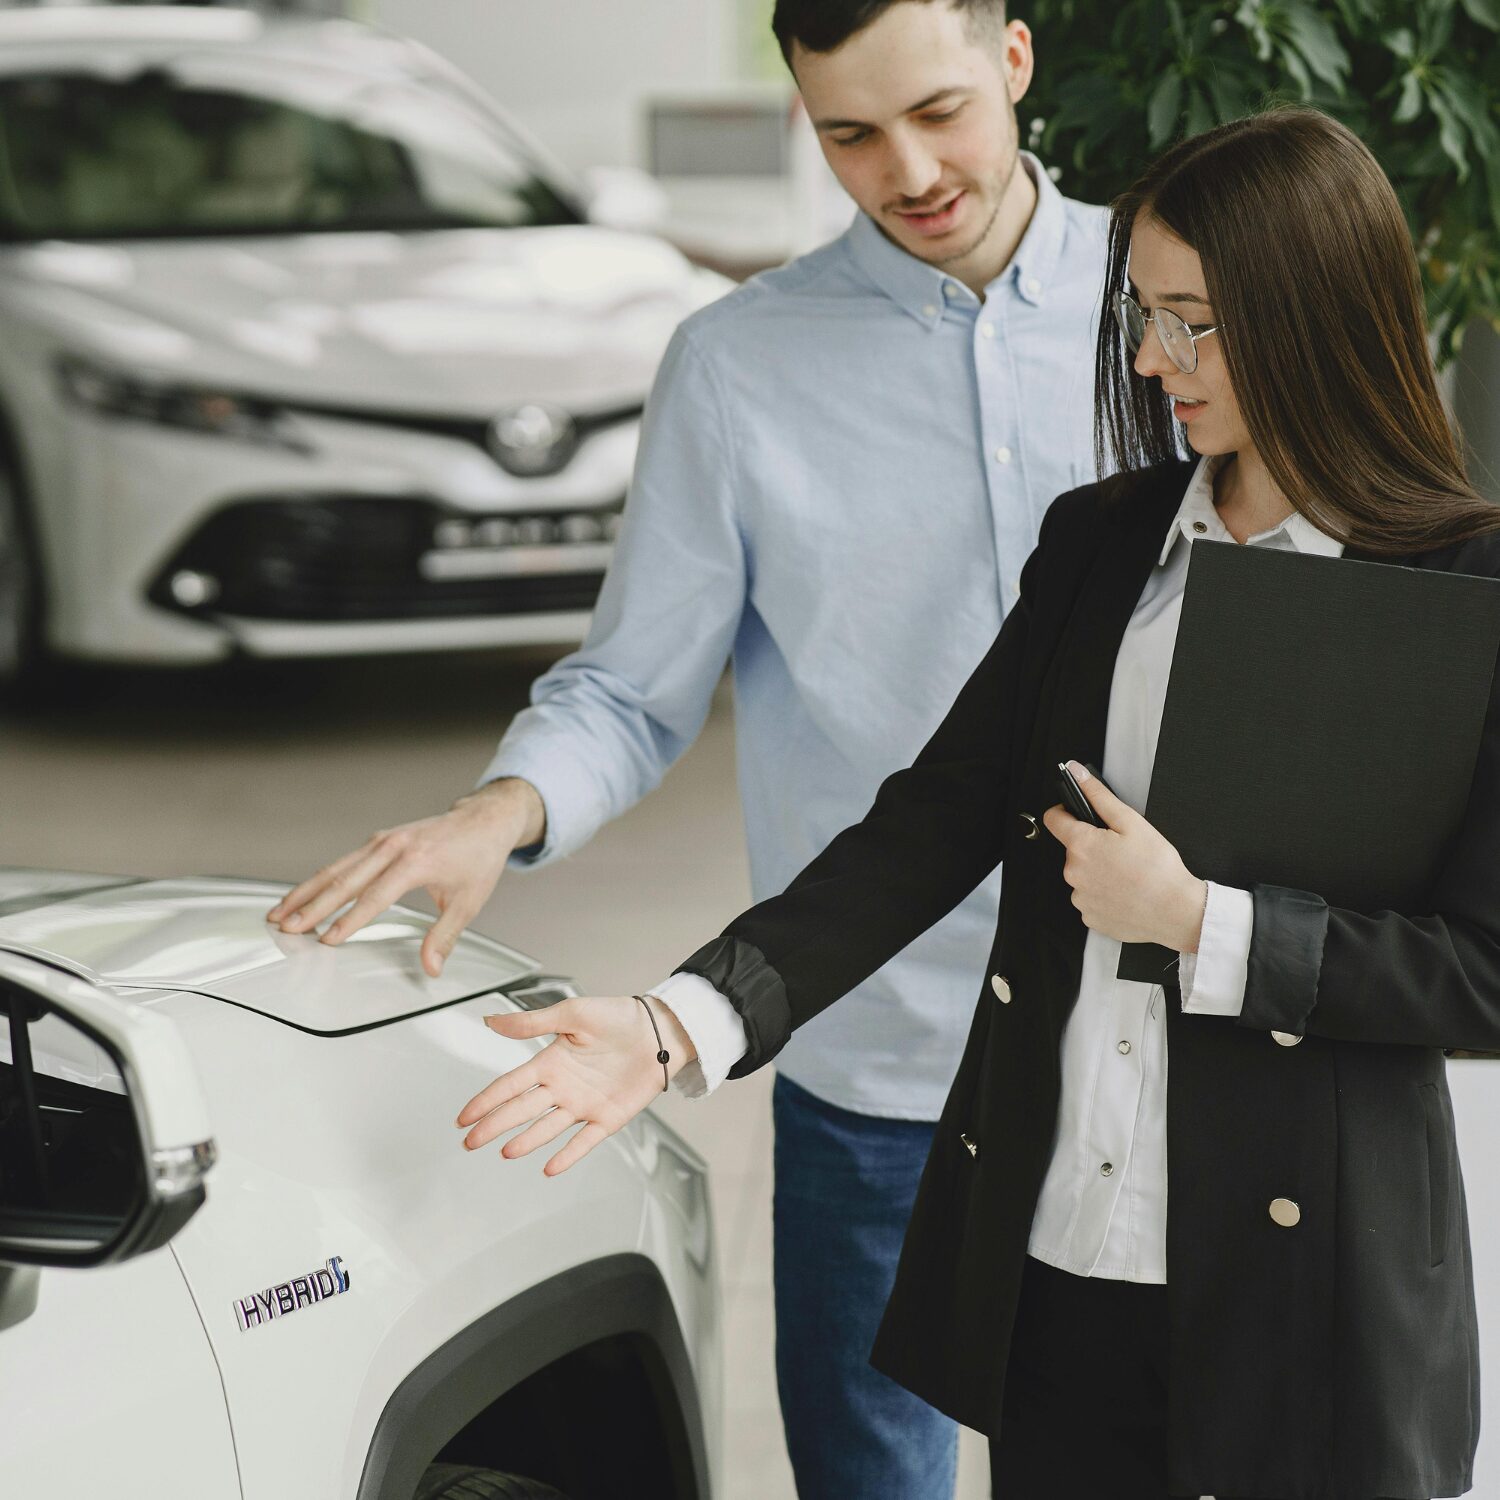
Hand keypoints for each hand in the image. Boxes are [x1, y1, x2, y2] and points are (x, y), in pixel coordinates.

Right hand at [265, 778, 545, 977]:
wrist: (483, 820)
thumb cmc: (477, 859)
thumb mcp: (469, 902)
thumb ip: (445, 937)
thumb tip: (431, 967)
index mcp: (416, 861)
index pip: (375, 896)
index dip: (350, 920)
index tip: (327, 940)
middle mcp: (394, 846)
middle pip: (345, 880)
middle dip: (312, 906)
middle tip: (286, 927)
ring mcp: (383, 840)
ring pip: (336, 868)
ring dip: (306, 891)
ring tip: (279, 912)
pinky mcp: (379, 840)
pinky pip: (344, 861)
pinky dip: (319, 879)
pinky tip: (302, 895)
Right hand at [457, 994, 697, 1174]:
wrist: (659, 1030)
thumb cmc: (618, 1017)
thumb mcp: (572, 1013)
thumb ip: (532, 1022)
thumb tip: (492, 1020)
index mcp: (550, 1062)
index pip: (509, 1085)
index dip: (485, 1101)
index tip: (464, 1117)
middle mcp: (563, 1087)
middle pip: (521, 1110)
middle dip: (494, 1126)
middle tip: (471, 1141)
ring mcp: (584, 1105)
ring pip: (548, 1128)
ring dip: (527, 1141)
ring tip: (506, 1151)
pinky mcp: (607, 1118)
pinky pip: (584, 1141)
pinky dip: (568, 1155)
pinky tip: (551, 1166)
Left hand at [1041, 761, 1205, 950]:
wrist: (1176, 911)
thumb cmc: (1158, 868)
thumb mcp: (1132, 822)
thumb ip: (1099, 796)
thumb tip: (1076, 773)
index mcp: (1081, 845)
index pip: (1053, 819)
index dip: (1066, 812)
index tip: (1079, 816)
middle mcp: (1074, 872)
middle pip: (1073, 849)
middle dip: (1092, 846)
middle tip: (1121, 851)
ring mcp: (1080, 897)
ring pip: (1082, 875)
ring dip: (1098, 872)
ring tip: (1126, 875)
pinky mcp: (1089, 916)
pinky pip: (1090, 898)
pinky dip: (1104, 894)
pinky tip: (1125, 892)